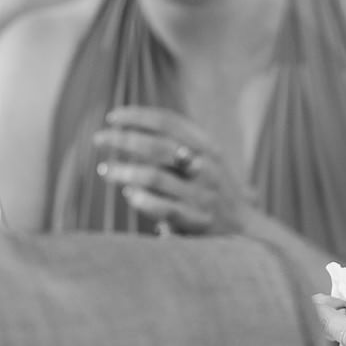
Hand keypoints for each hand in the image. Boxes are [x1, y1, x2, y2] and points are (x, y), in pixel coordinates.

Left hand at [94, 107, 256, 236]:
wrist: (246, 229)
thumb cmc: (214, 191)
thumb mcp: (205, 161)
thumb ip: (175, 146)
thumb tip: (127, 132)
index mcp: (208, 147)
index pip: (169, 122)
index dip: (138, 116)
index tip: (112, 116)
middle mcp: (206, 167)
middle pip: (157, 146)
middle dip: (123, 139)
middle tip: (99, 139)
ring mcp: (202, 194)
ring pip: (154, 177)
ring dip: (124, 171)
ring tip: (104, 170)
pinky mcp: (197, 220)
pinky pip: (164, 208)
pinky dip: (142, 200)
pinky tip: (128, 195)